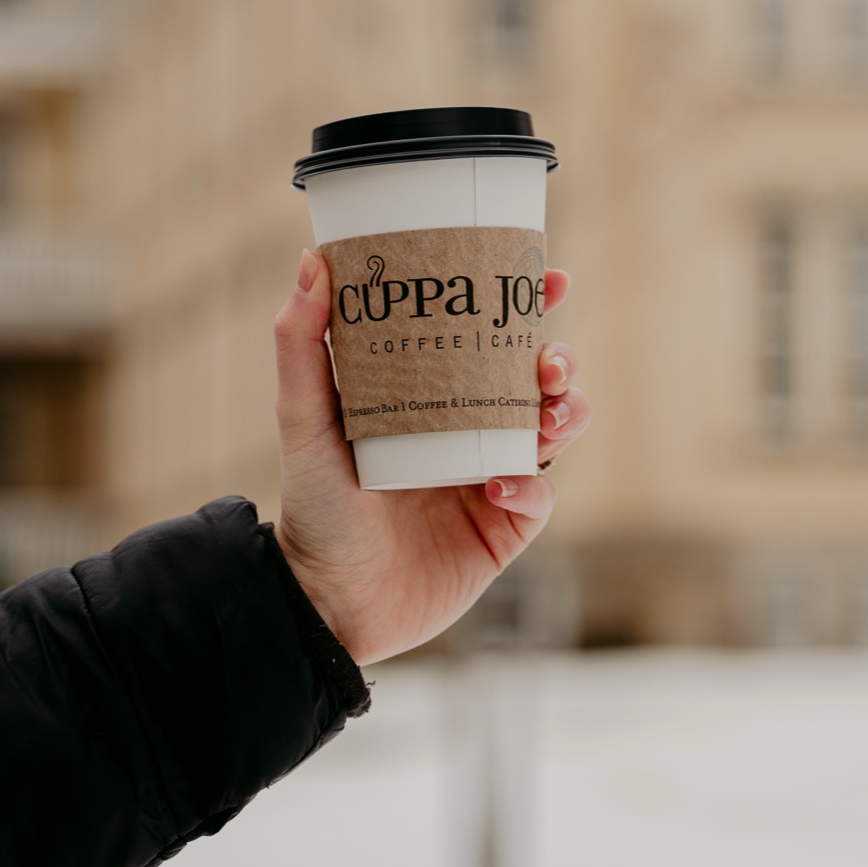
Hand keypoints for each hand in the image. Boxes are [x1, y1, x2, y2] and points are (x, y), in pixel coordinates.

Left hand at [273, 248, 589, 665]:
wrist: (327, 603)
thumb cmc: (314, 506)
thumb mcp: (303, 419)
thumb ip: (301, 345)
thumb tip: (311, 263)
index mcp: (431, 393)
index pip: (488, 335)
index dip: (525, 303)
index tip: (551, 278)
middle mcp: (467, 429)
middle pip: (536, 378)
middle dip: (559, 360)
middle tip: (548, 363)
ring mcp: (489, 478)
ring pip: (554, 429)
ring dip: (565, 412)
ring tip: (546, 412)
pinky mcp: (503, 529)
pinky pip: (539, 496)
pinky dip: (531, 484)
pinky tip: (498, 485)